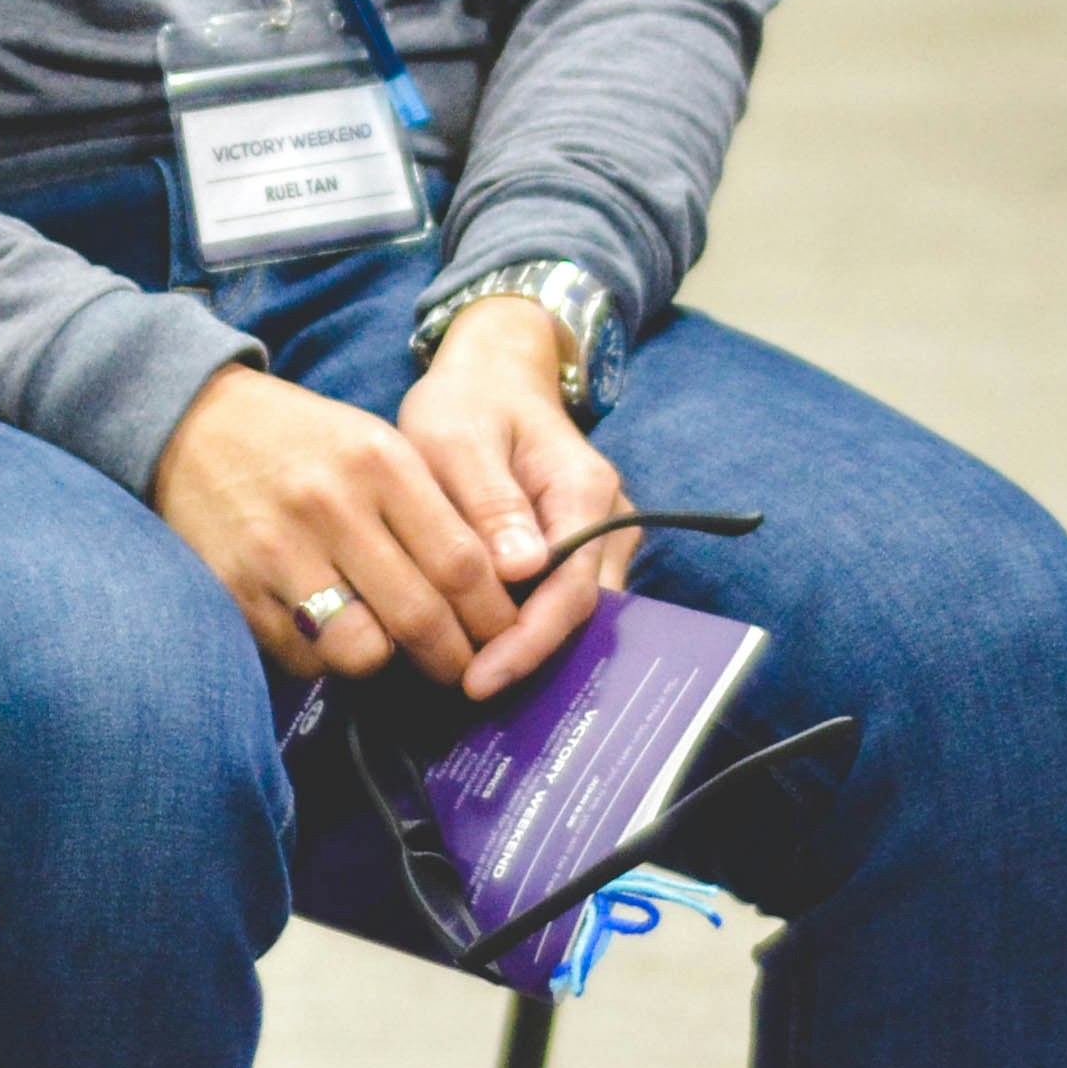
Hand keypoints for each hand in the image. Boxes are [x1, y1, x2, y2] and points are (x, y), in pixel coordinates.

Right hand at [150, 362, 516, 685]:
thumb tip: (497, 588)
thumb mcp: (377, 446)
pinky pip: (302, 660)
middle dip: (453, 658)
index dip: (493, 615)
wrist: (194, 423)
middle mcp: (331, 506)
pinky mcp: (235, 589)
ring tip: (392, 651)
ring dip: (388, 664)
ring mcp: (277, 551)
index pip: (462, 562)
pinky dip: (326, 662)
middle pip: (420, 616)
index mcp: (379, 463)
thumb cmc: (305, 442)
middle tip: (463, 669)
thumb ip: (434, 509)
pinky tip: (329, 636)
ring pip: (362, 651)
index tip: (502, 636)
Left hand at [395, 302, 632, 699]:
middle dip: (526, 656)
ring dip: (526, 648)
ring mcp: (598, 536)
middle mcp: (607, 519)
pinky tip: (481, 650)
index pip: (571, 589)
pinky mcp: (575, 549)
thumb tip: (524, 572)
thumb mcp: (459, 438)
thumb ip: (491, 500)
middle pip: (577, 610)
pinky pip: (557, 599)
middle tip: (466, 692)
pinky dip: (523, 627)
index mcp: (585, 490)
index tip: (479, 678)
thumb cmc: (468, 403)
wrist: (492, 375)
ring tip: (468, 682)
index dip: (529, 642)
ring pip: (571, 612)